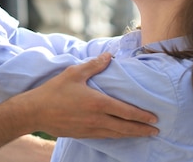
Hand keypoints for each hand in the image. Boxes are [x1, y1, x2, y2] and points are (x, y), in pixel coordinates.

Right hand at [17, 53, 158, 138]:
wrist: (35, 112)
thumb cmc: (54, 91)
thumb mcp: (74, 73)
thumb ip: (94, 65)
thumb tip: (109, 55)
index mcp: (97, 103)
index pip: (125, 111)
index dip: (141, 116)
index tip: (154, 117)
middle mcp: (97, 119)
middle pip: (125, 127)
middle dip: (142, 129)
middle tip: (156, 130)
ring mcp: (90, 129)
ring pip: (116, 134)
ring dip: (132, 135)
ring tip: (144, 134)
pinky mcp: (83, 134)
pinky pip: (105, 137)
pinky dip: (117, 136)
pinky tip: (120, 135)